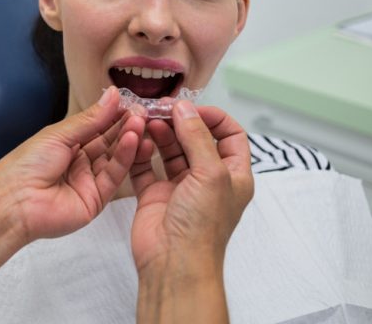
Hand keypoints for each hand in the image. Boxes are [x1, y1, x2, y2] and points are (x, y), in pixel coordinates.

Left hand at [0, 86, 147, 241]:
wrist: (14, 202)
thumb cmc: (27, 164)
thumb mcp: (59, 134)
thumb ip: (90, 118)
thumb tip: (114, 95)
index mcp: (66, 144)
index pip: (96, 127)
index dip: (114, 115)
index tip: (133, 102)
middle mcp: (79, 162)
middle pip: (108, 142)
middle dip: (125, 126)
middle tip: (143, 111)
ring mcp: (88, 181)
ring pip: (114, 158)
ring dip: (128, 140)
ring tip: (141, 122)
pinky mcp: (96, 199)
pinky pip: (114, 176)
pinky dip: (125, 157)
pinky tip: (133, 140)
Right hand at [130, 101, 253, 273]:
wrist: (174, 263)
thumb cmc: (202, 229)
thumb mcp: (210, 174)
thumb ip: (197, 137)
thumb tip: (186, 109)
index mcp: (233, 175)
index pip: (229, 135)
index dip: (213, 117)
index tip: (192, 108)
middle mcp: (207, 179)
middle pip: (195, 138)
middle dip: (180, 121)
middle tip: (162, 109)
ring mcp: (180, 187)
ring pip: (169, 149)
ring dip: (159, 133)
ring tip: (148, 120)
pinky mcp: (155, 194)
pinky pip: (146, 166)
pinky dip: (141, 151)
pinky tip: (138, 140)